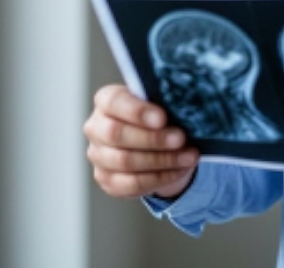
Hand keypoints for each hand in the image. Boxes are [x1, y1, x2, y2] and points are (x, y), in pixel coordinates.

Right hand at [84, 84, 198, 199]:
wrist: (153, 142)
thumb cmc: (154, 116)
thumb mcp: (158, 103)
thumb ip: (163, 102)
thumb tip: (182, 107)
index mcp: (106, 100)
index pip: (114, 102)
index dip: (137, 112)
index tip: (162, 118)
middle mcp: (96, 127)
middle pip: (116, 134)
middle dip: (153, 138)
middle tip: (180, 139)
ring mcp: (98, 156)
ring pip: (125, 161)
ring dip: (162, 160)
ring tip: (188, 156)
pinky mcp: (107, 180)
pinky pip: (132, 184)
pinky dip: (160, 178)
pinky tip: (179, 170)